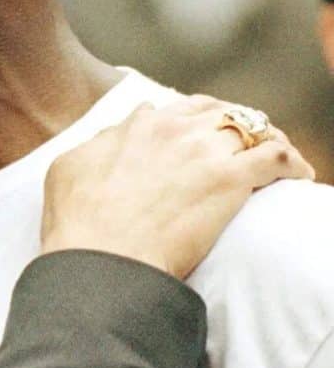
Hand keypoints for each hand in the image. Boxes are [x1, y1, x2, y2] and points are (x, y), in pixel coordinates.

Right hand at [41, 96, 314, 278]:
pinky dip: (292, 163)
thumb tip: (116, 135)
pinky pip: (277, 158)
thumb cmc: (77, 223)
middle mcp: (172, 129)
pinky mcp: (230, 180)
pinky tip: (298, 175)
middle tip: (242, 145)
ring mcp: (203, 151)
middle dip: (233, 124)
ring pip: (252, 128)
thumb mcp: (68, 168)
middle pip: (218, 113)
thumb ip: (98, 144)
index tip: (196, 139)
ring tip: (275, 159)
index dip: (190, 123)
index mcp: (136, 126)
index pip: (175, 110)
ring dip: (266, 141)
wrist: (102, 257)